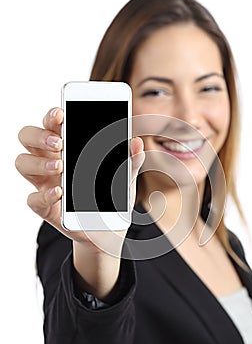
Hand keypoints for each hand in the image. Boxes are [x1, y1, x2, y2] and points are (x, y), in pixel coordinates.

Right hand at [16, 107, 144, 252]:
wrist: (109, 229)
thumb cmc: (111, 194)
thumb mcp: (125, 176)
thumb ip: (130, 160)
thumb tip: (136, 142)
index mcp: (67, 146)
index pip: (51, 123)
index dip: (51, 115)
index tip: (61, 114)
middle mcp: (50, 159)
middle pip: (28, 137)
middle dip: (39, 135)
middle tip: (60, 143)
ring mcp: (44, 182)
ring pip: (22, 163)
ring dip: (38, 162)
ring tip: (60, 166)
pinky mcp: (45, 207)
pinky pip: (33, 199)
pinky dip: (44, 195)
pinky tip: (59, 193)